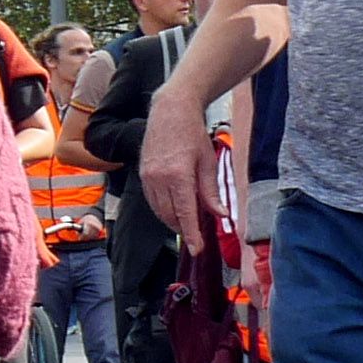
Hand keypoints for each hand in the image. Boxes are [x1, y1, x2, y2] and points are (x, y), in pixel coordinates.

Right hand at [139, 123, 207, 248]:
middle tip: (197, 236)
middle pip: (169, 216)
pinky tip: (175, 209)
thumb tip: (220, 214)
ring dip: (173, 220)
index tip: (197, 249)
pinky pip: (152, 200)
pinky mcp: (142, 175)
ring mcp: (147, 177)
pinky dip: (163, 209)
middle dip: (183, 229)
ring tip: (187, 222)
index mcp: (178, 176)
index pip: (185, 213)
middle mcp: (158, 179)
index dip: (191, 234)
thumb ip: (211, 191)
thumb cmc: (192, 134)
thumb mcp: (208, 162)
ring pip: (159, 210)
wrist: (170, 112)